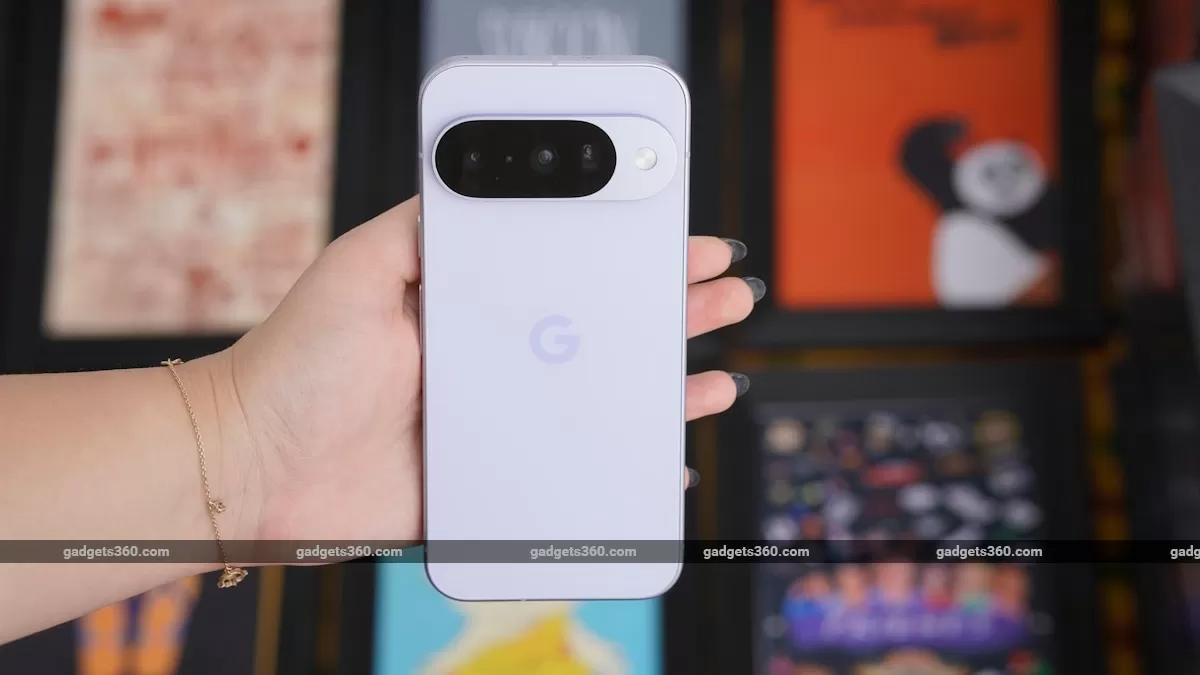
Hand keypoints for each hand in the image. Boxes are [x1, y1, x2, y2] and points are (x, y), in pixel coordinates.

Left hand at [202, 197, 762, 545]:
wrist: (254, 463)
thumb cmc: (296, 362)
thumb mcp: (359, 267)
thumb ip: (421, 226)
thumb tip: (478, 178)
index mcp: (476, 310)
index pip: (573, 275)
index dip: (632, 260)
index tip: (684, 244)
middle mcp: (498, 364)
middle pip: (603, 337)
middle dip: (672, 316)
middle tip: (728, 295)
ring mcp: (500, 424)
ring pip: (601, 404)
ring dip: (666, 391)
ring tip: (717, 378)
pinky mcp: (492, 483)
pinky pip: (575, 474)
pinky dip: (624, 471)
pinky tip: (664, 462)